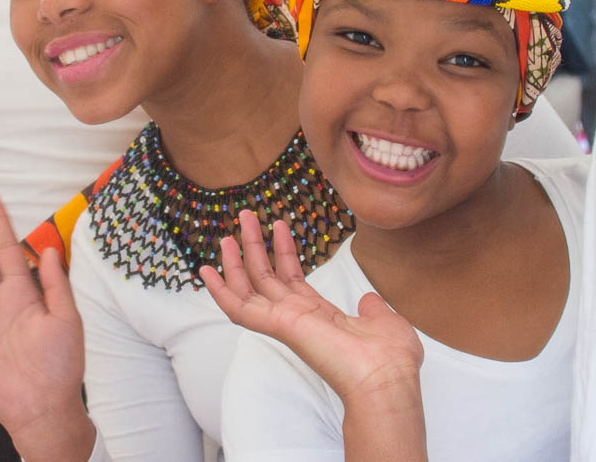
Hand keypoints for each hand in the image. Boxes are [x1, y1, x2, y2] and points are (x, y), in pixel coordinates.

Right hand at [201, 210, 422, 401]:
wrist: (385, 380)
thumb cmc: (389, 359)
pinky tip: (206, 271)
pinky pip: (239, 309)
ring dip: (235, 261)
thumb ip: (372, 308)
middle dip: (255, 245)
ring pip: (248, 288)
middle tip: (246, 216)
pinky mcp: (276, 326)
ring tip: (226, 233)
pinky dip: (220, 291)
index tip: (278, 225)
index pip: (291, 279)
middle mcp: (297, 318)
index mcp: (319, 316)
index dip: (283, 251)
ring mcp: (284, 322)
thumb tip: (368, 300)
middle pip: (265, 277)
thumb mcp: (384, 321)